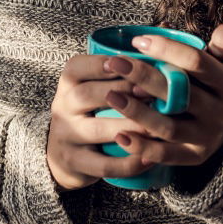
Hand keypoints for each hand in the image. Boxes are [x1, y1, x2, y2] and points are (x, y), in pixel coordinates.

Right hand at [47, 51, 155, 190]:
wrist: (62, 154)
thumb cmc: (90, 111)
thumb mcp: (92, 87)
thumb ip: (115, 74)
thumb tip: (159, 58)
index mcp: (67, 82)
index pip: (78, 67)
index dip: (104, 64)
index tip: (132, 62)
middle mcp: (62, 106)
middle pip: (87, 94)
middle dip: (122, 91)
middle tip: (153, 92)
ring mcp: (66, 136)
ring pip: (98, 130)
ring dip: (130, 126)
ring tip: (157, 126)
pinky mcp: (75, 164)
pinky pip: (103, 165)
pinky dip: (128, 163)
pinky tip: (150, 158)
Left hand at [102, 23, 222, 167]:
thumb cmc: (216, 84)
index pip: (196, 62)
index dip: (166, 49)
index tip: (137, 41)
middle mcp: (220, 112)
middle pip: (179, 93)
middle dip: (144, 76)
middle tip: (115, 63)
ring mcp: (206, 137)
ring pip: (169, 127)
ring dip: (138, 113)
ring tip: (111, 96)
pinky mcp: (194, 157)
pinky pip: (166, 156)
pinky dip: (143, 148)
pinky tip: (120, 136)